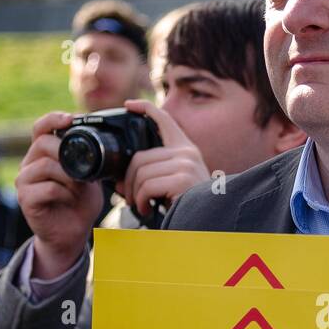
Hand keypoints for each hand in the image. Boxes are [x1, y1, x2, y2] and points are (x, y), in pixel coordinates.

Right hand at [17, 112, 102, 278]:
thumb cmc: (79, 203)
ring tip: (78, 188)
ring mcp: (24, 182)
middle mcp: (29, 164)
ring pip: (46, 166)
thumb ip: (88, 159)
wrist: (71, 234)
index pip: (41, 128)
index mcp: (43, 154)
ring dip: (69, 177)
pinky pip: (48, 188)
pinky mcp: (26, 199)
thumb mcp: (89, 176)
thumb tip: (99, 140)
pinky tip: (70, 199)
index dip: (53, 119)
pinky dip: (64, 193)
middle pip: (43, 144)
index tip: (71, 119)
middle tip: (84, 173)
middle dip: (67, 154)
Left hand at [117, 100, 208, 217]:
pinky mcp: (182, 179)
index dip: (145, 108)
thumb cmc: (188, 207)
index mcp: (186, 150)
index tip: (128, 105)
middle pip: (140, 157)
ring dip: (135, 195)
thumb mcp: (171, 185)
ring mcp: (186, 164)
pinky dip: (140, 201)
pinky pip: (147, 186)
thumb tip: (119, 181)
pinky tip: (147, 209)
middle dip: (128, 181)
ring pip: (141, 173)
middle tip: (129, 198)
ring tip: (141, 206)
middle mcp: (187, 153)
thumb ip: (151, 176)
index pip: (165, 119)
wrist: (209, 224)